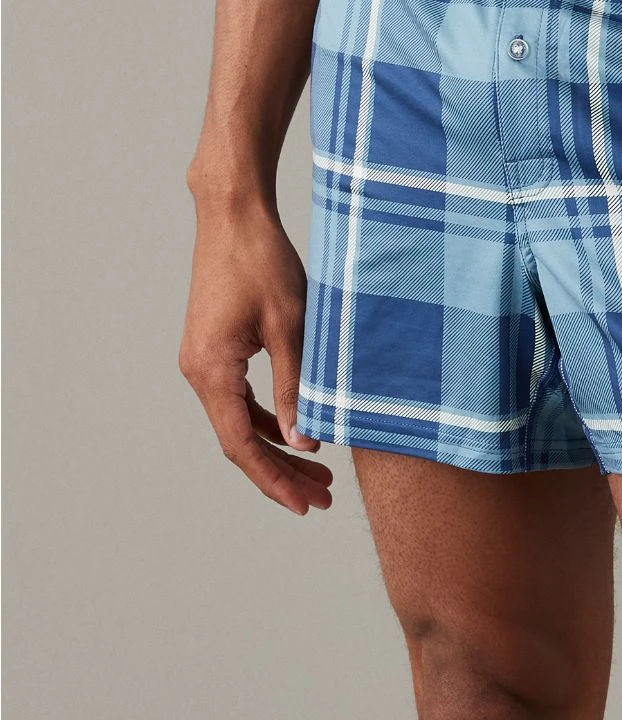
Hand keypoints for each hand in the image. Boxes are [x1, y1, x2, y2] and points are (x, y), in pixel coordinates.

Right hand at [179, 199, 332, 512]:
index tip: (307, 504)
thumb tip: (305, 442)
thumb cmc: (264, 263)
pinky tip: (300, 429)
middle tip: (323, 497)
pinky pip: (239, 398)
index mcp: (212, 370)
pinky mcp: (215, 348)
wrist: (233, 215)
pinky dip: (268, 419)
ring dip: (277, 447)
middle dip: (281, 472)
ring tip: (320, 473)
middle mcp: (199, 371)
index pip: (242, 445)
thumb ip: (297, 387)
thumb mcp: (292, 328)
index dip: (275, 479)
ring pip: (240, 422)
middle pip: (239, 440)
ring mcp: (204, 360)